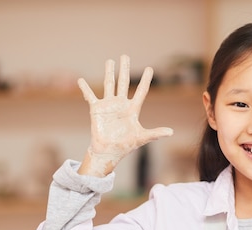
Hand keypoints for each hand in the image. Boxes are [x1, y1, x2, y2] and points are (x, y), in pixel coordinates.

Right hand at [78, 55, 173, 175]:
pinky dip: (85, 89)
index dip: (145, 80)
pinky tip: (81, 80)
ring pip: (109, 85)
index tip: (149, 68)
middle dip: (124, 69)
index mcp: (132, 109)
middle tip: (125, 55)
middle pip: (123, 83)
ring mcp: (108, 105)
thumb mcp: (142, 138)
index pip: (141, 91)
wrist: (109, 151)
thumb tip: (171, 132)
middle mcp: (121, 104)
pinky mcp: (96, 109)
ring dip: (108, 72)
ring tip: (109, 61)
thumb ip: (156, 133)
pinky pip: (90, 96)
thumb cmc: (126, 145)